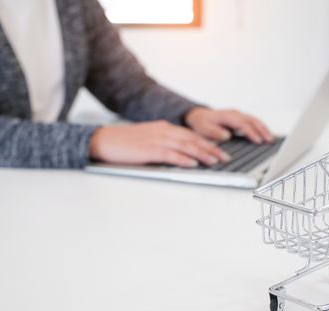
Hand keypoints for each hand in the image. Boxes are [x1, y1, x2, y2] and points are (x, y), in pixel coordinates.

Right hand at [89, 120, 230, 167]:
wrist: (102, 139)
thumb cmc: (123, 142)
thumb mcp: (147, 138)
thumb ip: (163, 142)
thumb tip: (179, 153)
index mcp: (163, 128)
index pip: (191, 135)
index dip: (208, 143)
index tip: (220, 151)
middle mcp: (163, 131)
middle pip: (193, 139)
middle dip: (211, 149)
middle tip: (225, 158)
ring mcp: (156, 140)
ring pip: (186, 146)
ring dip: (203, 154)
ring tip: (215, 162)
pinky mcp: (148, 150)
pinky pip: (170, 154)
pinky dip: (184, 159)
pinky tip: (193, 164)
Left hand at [184, 107, 273, 143]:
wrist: (198, 116)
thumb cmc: (200, 123)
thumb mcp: (203, 129)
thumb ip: (214, 132)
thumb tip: (227, 135)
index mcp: (227, 116)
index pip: (242, 124)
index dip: (251, 132)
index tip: (258, 140)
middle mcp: (234, 113)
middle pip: (251, 120)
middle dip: (262, 130)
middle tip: (269, 140)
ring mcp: (238, 114)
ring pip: (254, 120)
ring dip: (263, 128)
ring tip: (271, 138)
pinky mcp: (239, 118)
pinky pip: (252, 121)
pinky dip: (260, 127)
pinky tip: (265, 134)